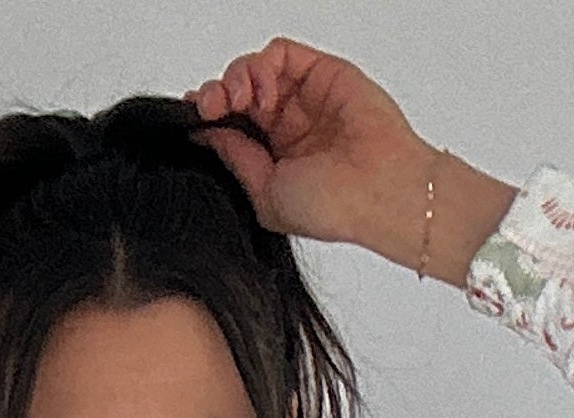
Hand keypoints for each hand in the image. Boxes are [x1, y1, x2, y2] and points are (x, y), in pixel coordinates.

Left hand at [182, 37, 428, 256]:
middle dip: (217, 95)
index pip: (232, 125)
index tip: (196, 120)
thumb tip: (204, 133)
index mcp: (274, 158)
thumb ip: (235, 159)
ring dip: (237, 77)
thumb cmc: (334, 206)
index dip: (210, 117)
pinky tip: (263, 92)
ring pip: (255, 69)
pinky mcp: (321, 73)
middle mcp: (288, 125)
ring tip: (240, 99)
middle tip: (211, 106)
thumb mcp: (265, 195)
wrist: (377, 191)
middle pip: (238, 92)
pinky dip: (262, 65)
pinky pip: (280, 53)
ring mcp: (305, 98)